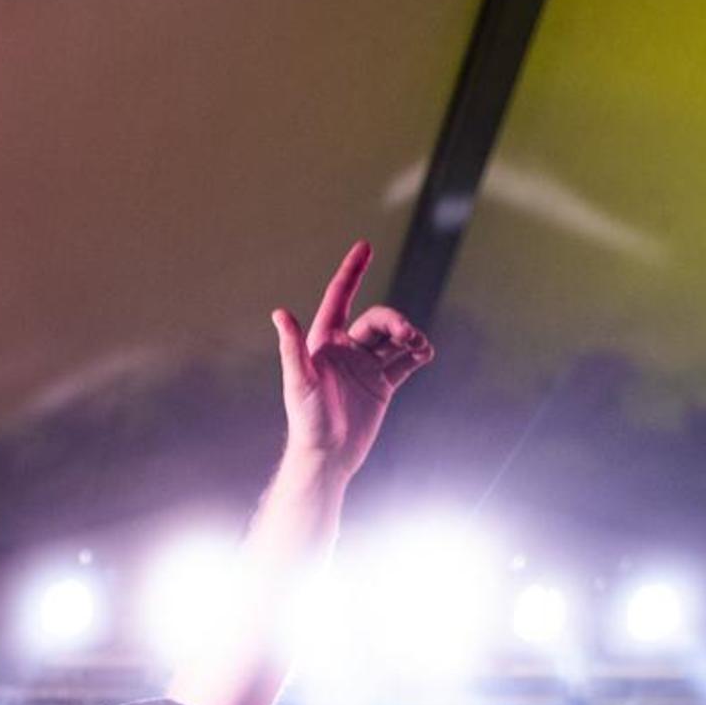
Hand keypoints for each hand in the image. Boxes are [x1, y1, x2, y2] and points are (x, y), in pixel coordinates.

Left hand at [273, 240, 432, 482]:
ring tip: (420, 348)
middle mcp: (347, 349)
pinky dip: (417, 355)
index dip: (352, 271)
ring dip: (410, 337)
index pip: (340, 297)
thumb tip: (279, 313)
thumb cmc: (306, 422)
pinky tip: (426, 354)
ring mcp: (366, 367)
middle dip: (395, 322)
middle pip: (377, 320)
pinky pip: (404, 363)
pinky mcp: (382, 386)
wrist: (327, 458)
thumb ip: (292, 347)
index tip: (365, 246)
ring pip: (394, 339)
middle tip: (407, 335)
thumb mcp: (298, 383)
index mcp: (325, 342)